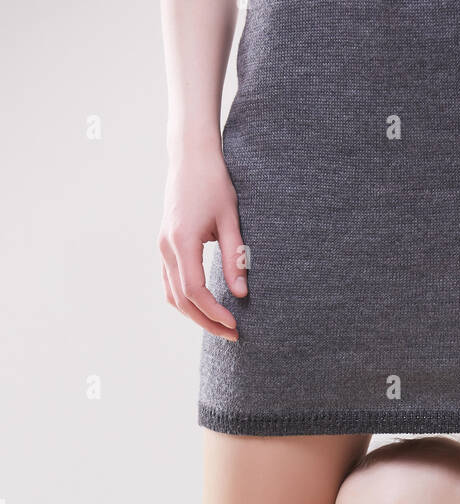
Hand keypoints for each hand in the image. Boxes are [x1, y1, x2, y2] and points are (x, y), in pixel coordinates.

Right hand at [158, 148, 247, 339]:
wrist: (190, 157)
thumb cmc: (214, 183)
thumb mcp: (231, 219)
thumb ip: (235, 257)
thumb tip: (241, 294)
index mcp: (182, 240)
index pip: (195, 291)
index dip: (214, 312)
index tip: (235, 325)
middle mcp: (167, 247)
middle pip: (182, 300)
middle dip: (207, 321)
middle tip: (233, 335)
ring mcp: (162, 247)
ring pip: (173, 295)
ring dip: (195, 315)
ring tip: (221, 326)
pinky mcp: (165, 246)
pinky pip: (171, 283)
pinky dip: (186, 301)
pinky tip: (206, 308)